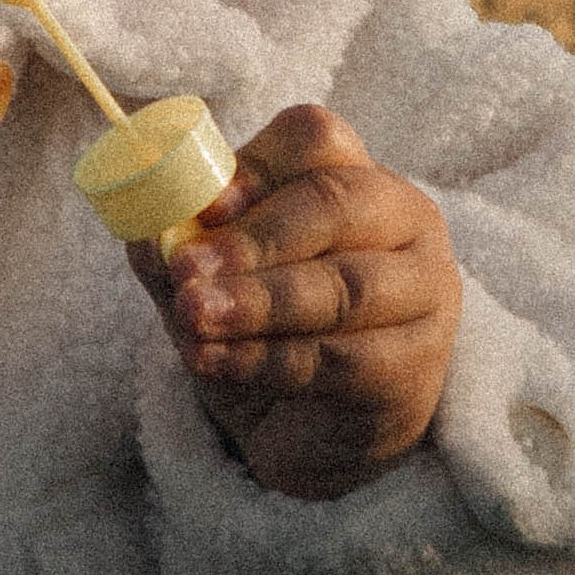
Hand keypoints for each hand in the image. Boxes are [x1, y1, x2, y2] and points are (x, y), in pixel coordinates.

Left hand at [131, 104, 463, 501]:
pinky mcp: (417, 369)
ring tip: (195, 318)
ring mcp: (425, 293)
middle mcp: (405, 221)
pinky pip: (341, 360)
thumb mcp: (217, 281)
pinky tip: (216, 363)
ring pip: (344, 287)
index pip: (317, 141)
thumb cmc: (266, 332)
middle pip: (336, 204)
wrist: (312, 433)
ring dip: (259, 302)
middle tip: (187, 271)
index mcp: (353, 177)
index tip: (202, 209)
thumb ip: (185, 248)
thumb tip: (150, 230)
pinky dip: (267, 361)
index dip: (257, 167)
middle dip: (255, 240)